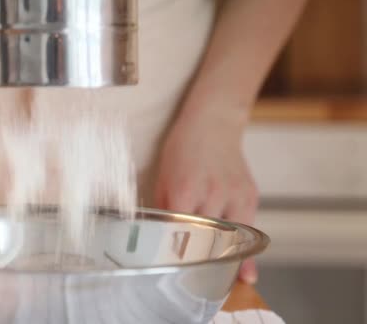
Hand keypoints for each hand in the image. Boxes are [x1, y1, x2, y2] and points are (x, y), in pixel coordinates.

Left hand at [154, 113, 258, 283]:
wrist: (214, 123)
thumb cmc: (183, 149)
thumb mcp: (163, 177)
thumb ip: (164, 209)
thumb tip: (158, 237)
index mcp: (185, 190)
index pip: (180, 233)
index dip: (177, 255)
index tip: (173, 273)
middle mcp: (212, 194)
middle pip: (206, 241)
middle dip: (200, 265)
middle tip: (193, 286)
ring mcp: (235, 195)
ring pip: (231, 241)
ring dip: (224, 263)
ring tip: (218, 286)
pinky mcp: (250, 196)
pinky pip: (248, 231)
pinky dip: (245, 252)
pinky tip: (244, 272)